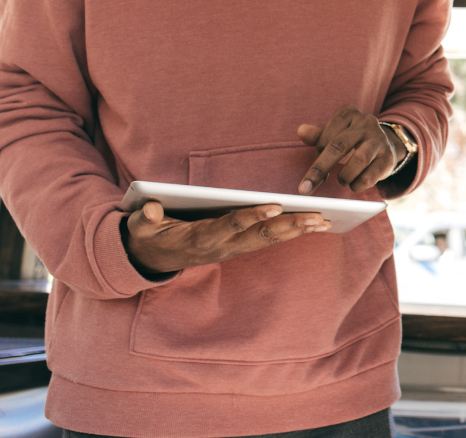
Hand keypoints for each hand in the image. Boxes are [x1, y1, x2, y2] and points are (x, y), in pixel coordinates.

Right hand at [124, 201, 326, 273]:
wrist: (152, 260)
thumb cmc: (149, 237)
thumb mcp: (140, 228)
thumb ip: (145, 219)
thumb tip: (151, 210)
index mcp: (200, 238)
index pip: (231, 225)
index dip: (252, 216)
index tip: (275, 205)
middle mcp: (222, 247)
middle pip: (260, 236)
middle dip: (290, 226)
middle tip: (318, 217)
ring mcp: (232, 249)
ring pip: (269, 240)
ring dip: (297, 231)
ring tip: (324, 221)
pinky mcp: (238, 248)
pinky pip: (268, 241)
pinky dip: (291, 232)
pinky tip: (312, 225)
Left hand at [297, 103, 405, 194]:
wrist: (383, 145)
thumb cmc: (351, 140)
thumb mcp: (333, 135)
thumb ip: (316, 136)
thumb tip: (301, 131)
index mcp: (348, 113)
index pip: (326, 136)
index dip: (317, 156)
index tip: (312, 171)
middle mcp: (366, 122)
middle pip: (339, 146)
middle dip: (320, 169)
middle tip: (306, 188)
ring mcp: (379, 138)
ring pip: (359, 159)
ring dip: (345, 176)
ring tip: (341, 181)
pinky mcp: (388, 157)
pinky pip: (372, 174)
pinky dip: (359, 184)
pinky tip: (354, 185)